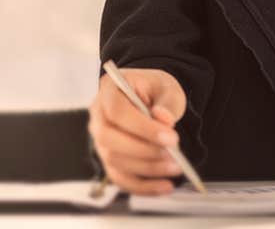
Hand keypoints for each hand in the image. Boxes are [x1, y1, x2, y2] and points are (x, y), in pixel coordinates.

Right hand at [87, 67, 186, 194]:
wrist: (151, 97)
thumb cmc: (155, 90)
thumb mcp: (167, 87)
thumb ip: (166, 102)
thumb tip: (163, 119)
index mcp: (109, 91)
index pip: (117, 112)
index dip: (143, 128)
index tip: (171, 138)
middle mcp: (98, 117)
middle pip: (110, 140)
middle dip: (144, 151)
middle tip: (173, 154)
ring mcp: (101, 141)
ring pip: (115, 161)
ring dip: (148, 169)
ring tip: (176, 167)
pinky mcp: (110, 160)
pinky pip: (121, 178)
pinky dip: (143, 186)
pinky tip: (165, 186)